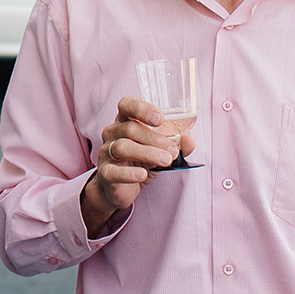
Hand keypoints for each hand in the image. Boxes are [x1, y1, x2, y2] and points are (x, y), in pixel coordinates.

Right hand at [81, 97, 193, 233]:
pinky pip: (114, 171)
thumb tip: (189, 141)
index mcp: (125, 121)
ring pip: (123, 147)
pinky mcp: (105, 173)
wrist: (121, 188)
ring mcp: (106, 152)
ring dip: (147, 153)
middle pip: (129, 128)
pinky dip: (129, 173)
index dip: (141, 108)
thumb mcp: (160, 151)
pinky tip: (142, 175)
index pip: (126, 105)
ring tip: (166, 160)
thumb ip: (176, 145)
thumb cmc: (140, 162)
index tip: (160, 119)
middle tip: (173, 150)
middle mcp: (112, 132)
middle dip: (154, 138)